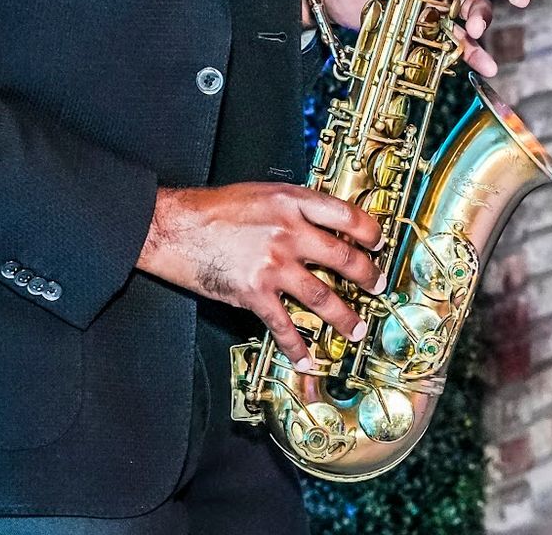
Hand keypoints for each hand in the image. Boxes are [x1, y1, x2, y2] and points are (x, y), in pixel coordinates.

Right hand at [136, 183, 384, 366]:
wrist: (173, 227)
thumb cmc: (211, 209)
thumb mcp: (260, 193)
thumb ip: (291, 208)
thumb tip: (319, 225)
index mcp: (291, 201)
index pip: (346, 215)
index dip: (369, 231)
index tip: (378, 242)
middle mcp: (288, 232)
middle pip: (344, 257)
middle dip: (367, 276)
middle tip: (377, 286)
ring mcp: (273, 264)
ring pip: (323, 296)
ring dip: (344, 316)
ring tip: (356, 328)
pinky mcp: (254, 292)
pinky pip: (284, 325)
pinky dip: (297, 346)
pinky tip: (306, 358)